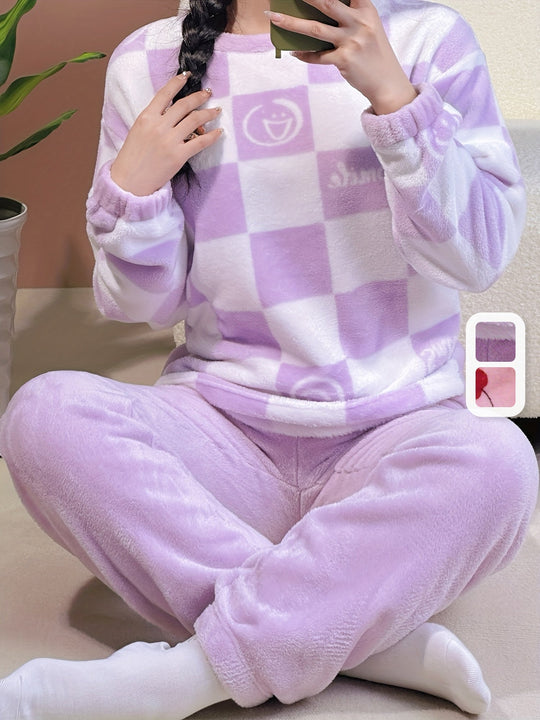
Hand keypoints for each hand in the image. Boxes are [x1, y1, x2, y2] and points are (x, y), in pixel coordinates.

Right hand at [110, 73, 222, 195]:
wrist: (128, 182)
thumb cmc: (131, 158)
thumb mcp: (137, 131)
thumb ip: (153, 120)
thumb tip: (172, 114)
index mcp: (146, 117)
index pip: (165, 94)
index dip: (177, 82)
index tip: (187, 76)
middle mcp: (159, 126)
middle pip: (184, 105)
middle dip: (199, 96)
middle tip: (208, 93)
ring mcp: (169, 141)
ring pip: (195, 120)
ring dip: (209, 113)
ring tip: (216, 110)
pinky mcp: (179, 156)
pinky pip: (200, 142)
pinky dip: (212, 136)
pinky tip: (219, 132)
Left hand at [266, 0, 416, 114]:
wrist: (387, 82)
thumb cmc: (374, 53)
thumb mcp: (368, 28)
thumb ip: (350, 16)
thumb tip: (319, 10)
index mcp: (366, 10)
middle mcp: (359, 23)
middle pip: (327, 2)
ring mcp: (351, 42)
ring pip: (314, 29)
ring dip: (291, 22)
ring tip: (273, 16)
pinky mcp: (343, 60)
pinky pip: (317, 56)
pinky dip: (304, 54)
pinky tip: (294, 52)